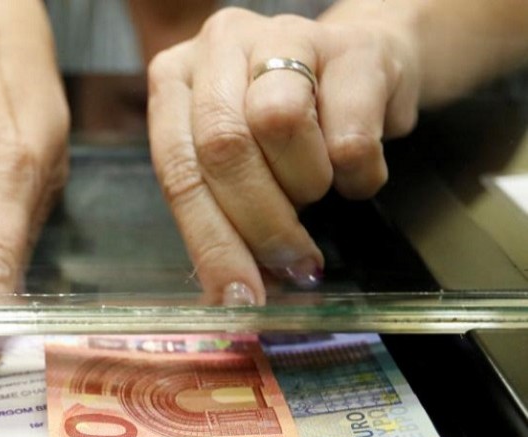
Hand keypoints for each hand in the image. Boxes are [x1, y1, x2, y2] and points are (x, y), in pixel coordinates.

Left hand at [147, 7, 418, 304]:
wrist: (364, 67)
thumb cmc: (289, 129)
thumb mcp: (238, 170)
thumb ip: (223, 219)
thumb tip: (230, 298)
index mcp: (175, 82)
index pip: (177, 170)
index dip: (210, 242)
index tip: (238, 296)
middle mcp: (218, 47)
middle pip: (223, 147)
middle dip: (261, 223)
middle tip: (293, 263)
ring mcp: (283, 34)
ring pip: (278, 124)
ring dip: (306, 184)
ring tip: (318, 187)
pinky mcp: (353, 46)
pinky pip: (350, 134)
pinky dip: (357, 176)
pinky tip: (355, 171)